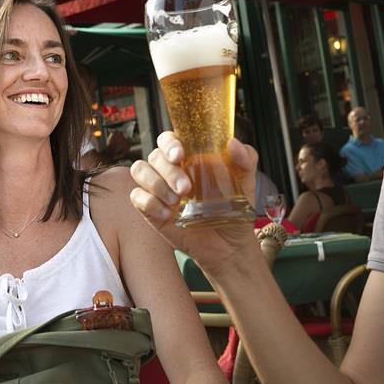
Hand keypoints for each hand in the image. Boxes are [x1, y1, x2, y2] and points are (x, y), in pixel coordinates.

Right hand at [130, 132, 264, 275]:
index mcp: (189, 156)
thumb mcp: (246, 181)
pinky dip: (150, 203)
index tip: (179, 155)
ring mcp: (159, 188)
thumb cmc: (234, 209)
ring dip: (155, 184)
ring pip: (139, 171)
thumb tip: (233, 143)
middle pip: (154, 156)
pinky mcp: (151, 209)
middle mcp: (170, 169)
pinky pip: (137, 197)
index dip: (168, 143)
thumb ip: (245, 158)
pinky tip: (168, 214)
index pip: (168, 139)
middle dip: (168, 171)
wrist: (229, 244)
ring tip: (176, 201)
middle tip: (186, 188)